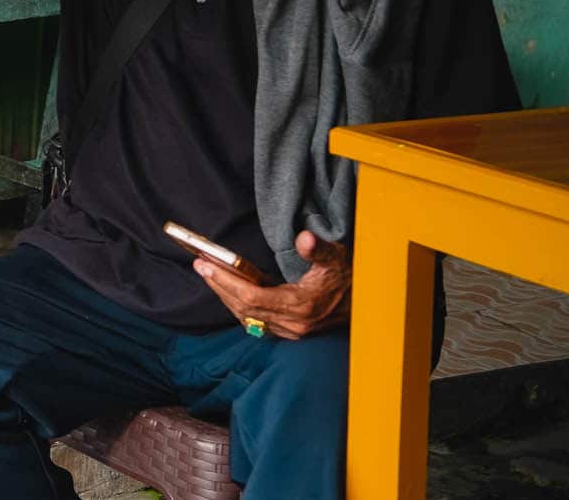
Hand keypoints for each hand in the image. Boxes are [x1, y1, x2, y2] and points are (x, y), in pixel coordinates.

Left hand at [198, 230, 351, 339]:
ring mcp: (293, 331)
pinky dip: (239, 306)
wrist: (369, 303)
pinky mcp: (291, 331)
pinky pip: (256, 321)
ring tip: (209, 274)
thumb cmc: (349, 276)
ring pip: (247, 317)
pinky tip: (229, 290)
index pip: (252, 297)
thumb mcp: (337, 257)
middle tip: (199, 264)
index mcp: (302, 306)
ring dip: (226, 296)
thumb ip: (319, 249)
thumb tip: (305, 238)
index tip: (204, 265)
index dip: (226, 282)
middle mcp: (294, 324)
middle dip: (219, 286)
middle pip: (244, 308)